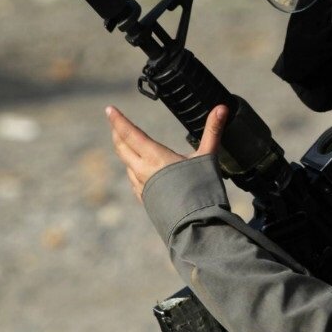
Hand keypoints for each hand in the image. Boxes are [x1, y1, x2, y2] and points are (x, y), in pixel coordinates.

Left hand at [105, 104, 227, 202]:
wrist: (195, 224)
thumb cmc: (202, 189)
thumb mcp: (207, 156)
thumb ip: (212, 131)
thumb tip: (222, 108)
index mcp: (155, 156)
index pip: (129, 133)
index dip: (118, 120)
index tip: (109, 109)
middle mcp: (142, 170)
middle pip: (122, 147)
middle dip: (117, 133)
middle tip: (115, 123)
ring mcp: (141, 186)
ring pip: (127, 164)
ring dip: (125, 151)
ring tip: (128, 145)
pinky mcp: (145, 199)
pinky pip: (133, 180)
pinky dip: (133, 169)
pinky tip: (139, 171)